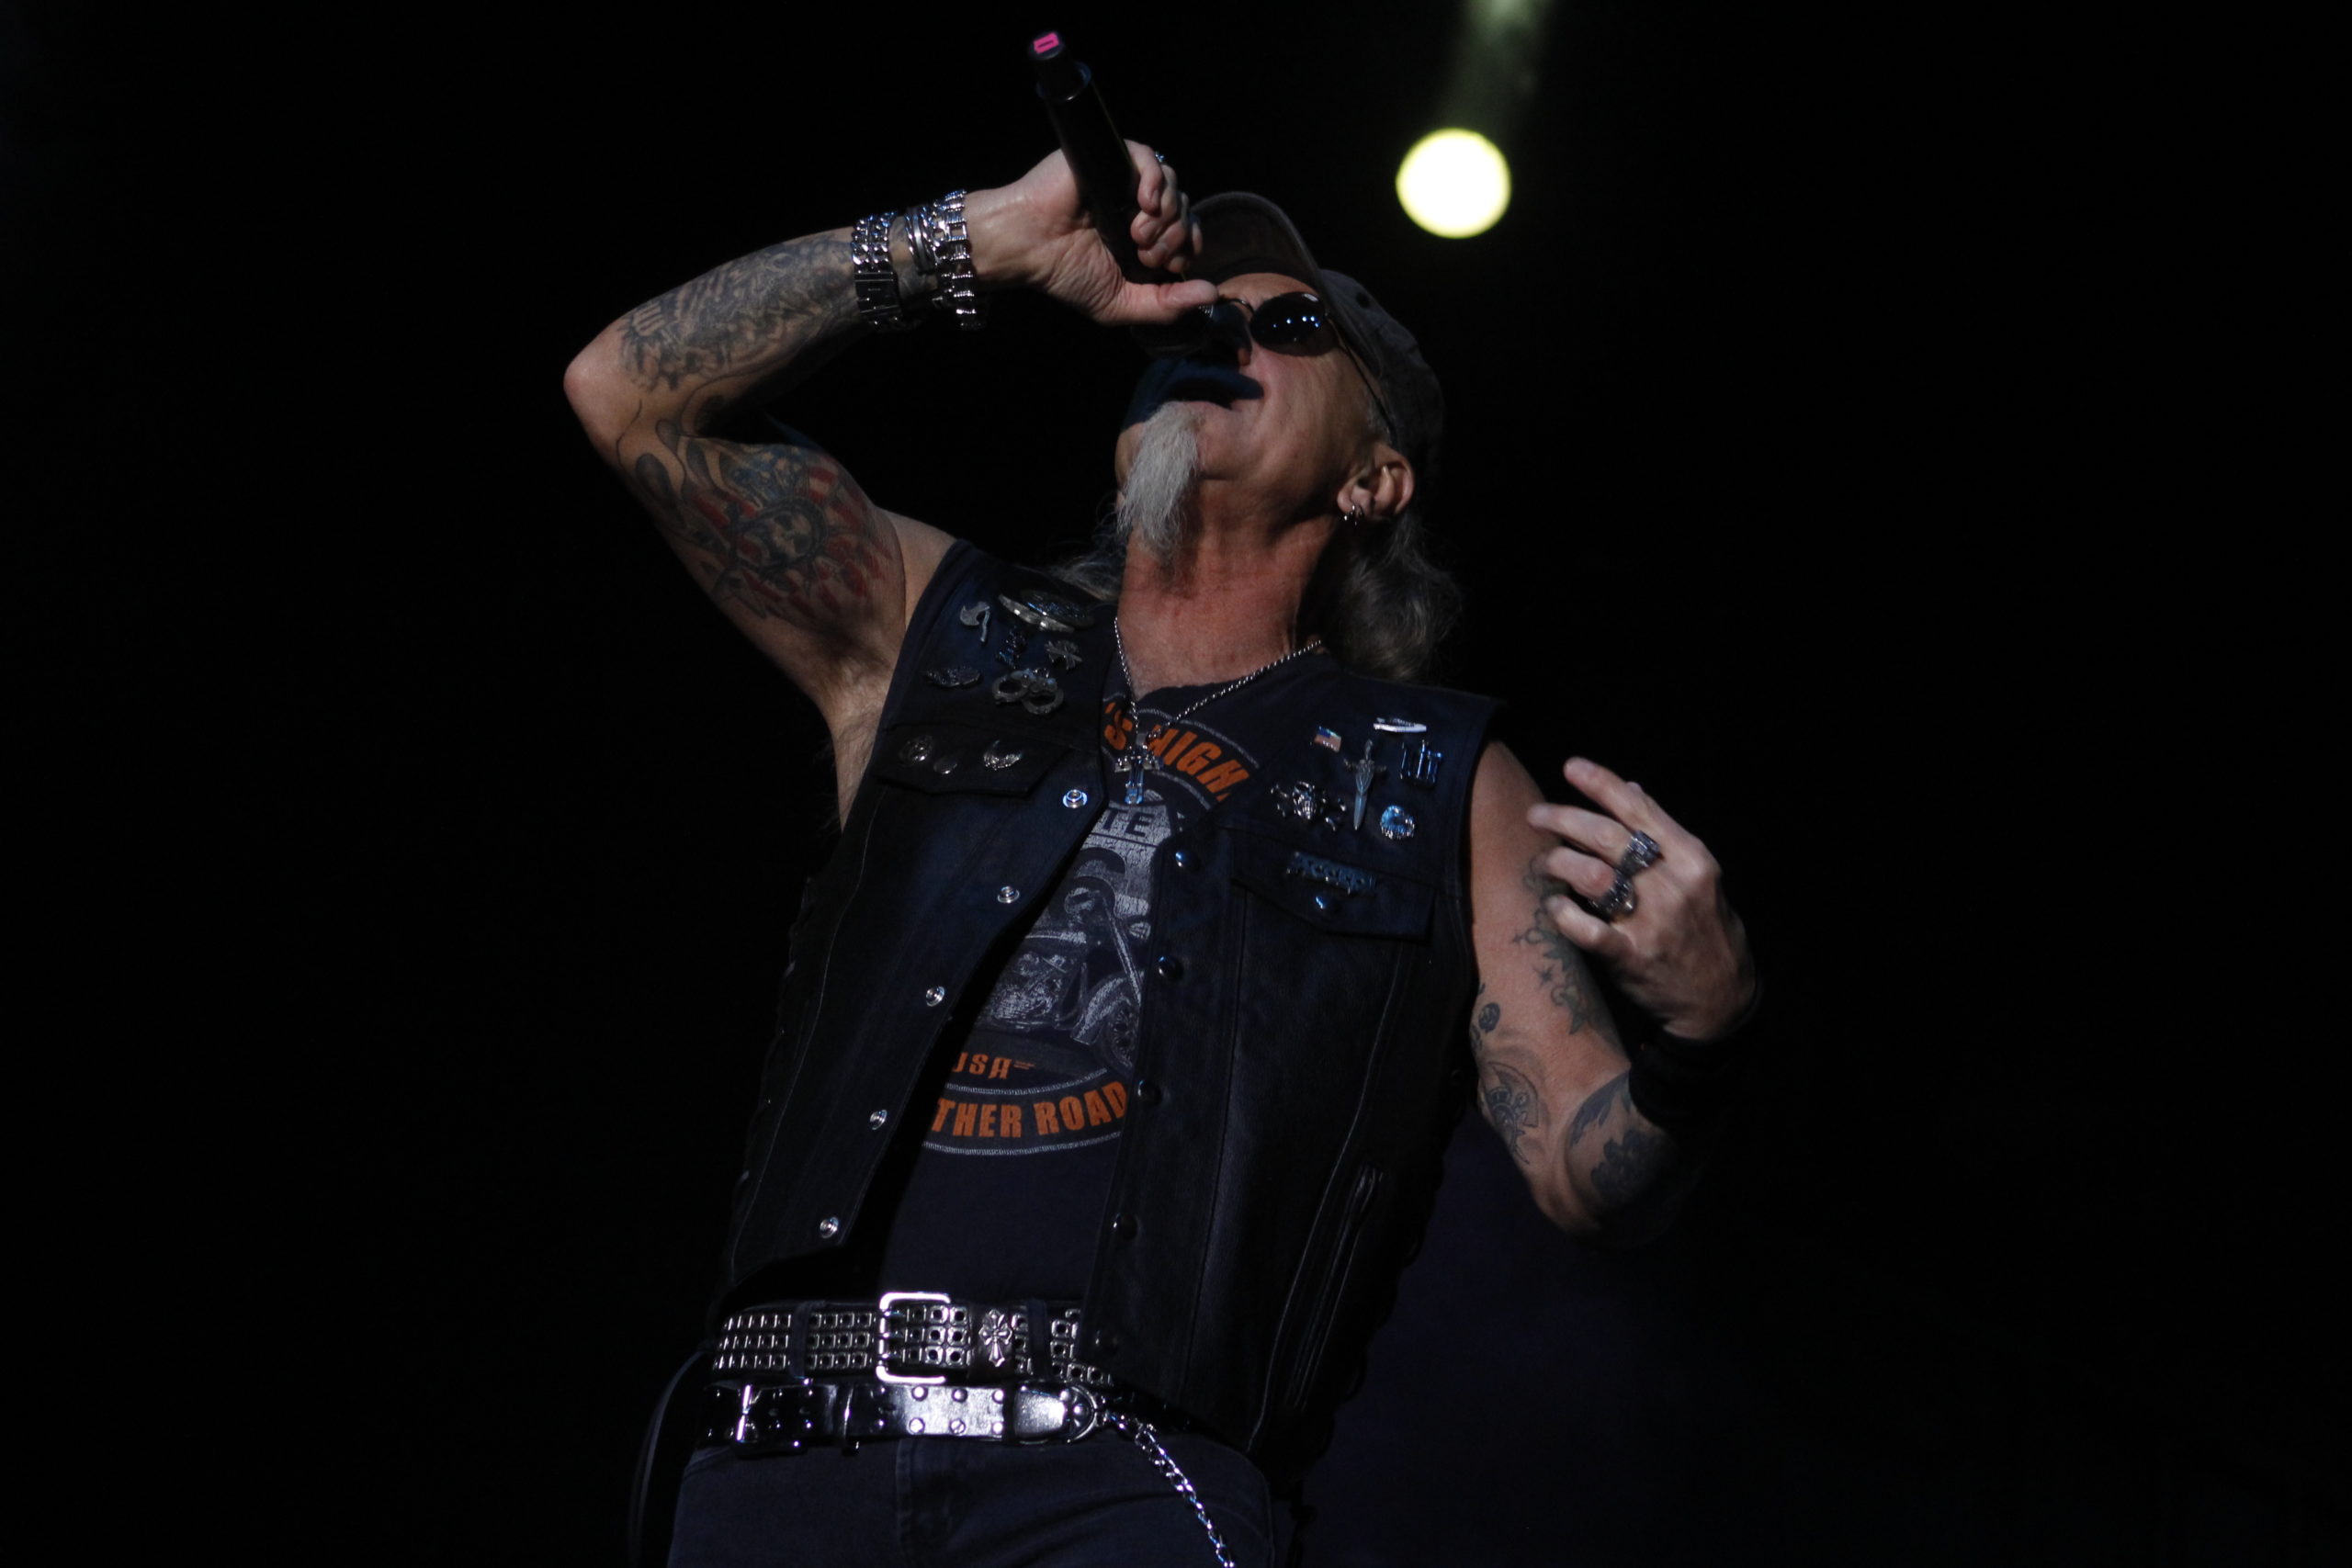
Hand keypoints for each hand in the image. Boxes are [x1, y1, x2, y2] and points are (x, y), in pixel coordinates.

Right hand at [965, 144, 1215, 325]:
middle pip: (1184, 208)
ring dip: (1166, 215)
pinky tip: (1145, 204)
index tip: (1164, 267)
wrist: (1027, 248)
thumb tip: (1213, 294)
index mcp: (1142, 236)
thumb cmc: (1065, 275)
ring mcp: (1124, 180)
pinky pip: (1151, 158)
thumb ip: (1168, 304)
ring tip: (1137, 234)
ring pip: (1172, 184)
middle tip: (1146, 254)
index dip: (1188, 248)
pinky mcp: (1110, 158)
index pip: (1189, 231)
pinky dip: (1156, 181)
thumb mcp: (1122, 304)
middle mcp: (1137, 205)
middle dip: (1175, 237)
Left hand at [1526, 757, 1754, 1040]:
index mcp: (1690, 856)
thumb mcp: (1698, 874)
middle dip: (1563, 819)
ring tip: (1544, 862)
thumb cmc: (1704, 926)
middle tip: (1535, 815)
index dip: (1601, 783)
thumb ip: (1663, 833)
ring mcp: (1652, 921)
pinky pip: (1586, 929)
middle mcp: (1673, 884)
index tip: (1570, 767)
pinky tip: (1554, 906)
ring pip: (1592, 875)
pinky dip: (1563, 913)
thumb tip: (1631, 790)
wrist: (1722, 996)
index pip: (1639, 809)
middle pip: (1607, 836)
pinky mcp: (1632, 957)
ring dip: (1559, 862)